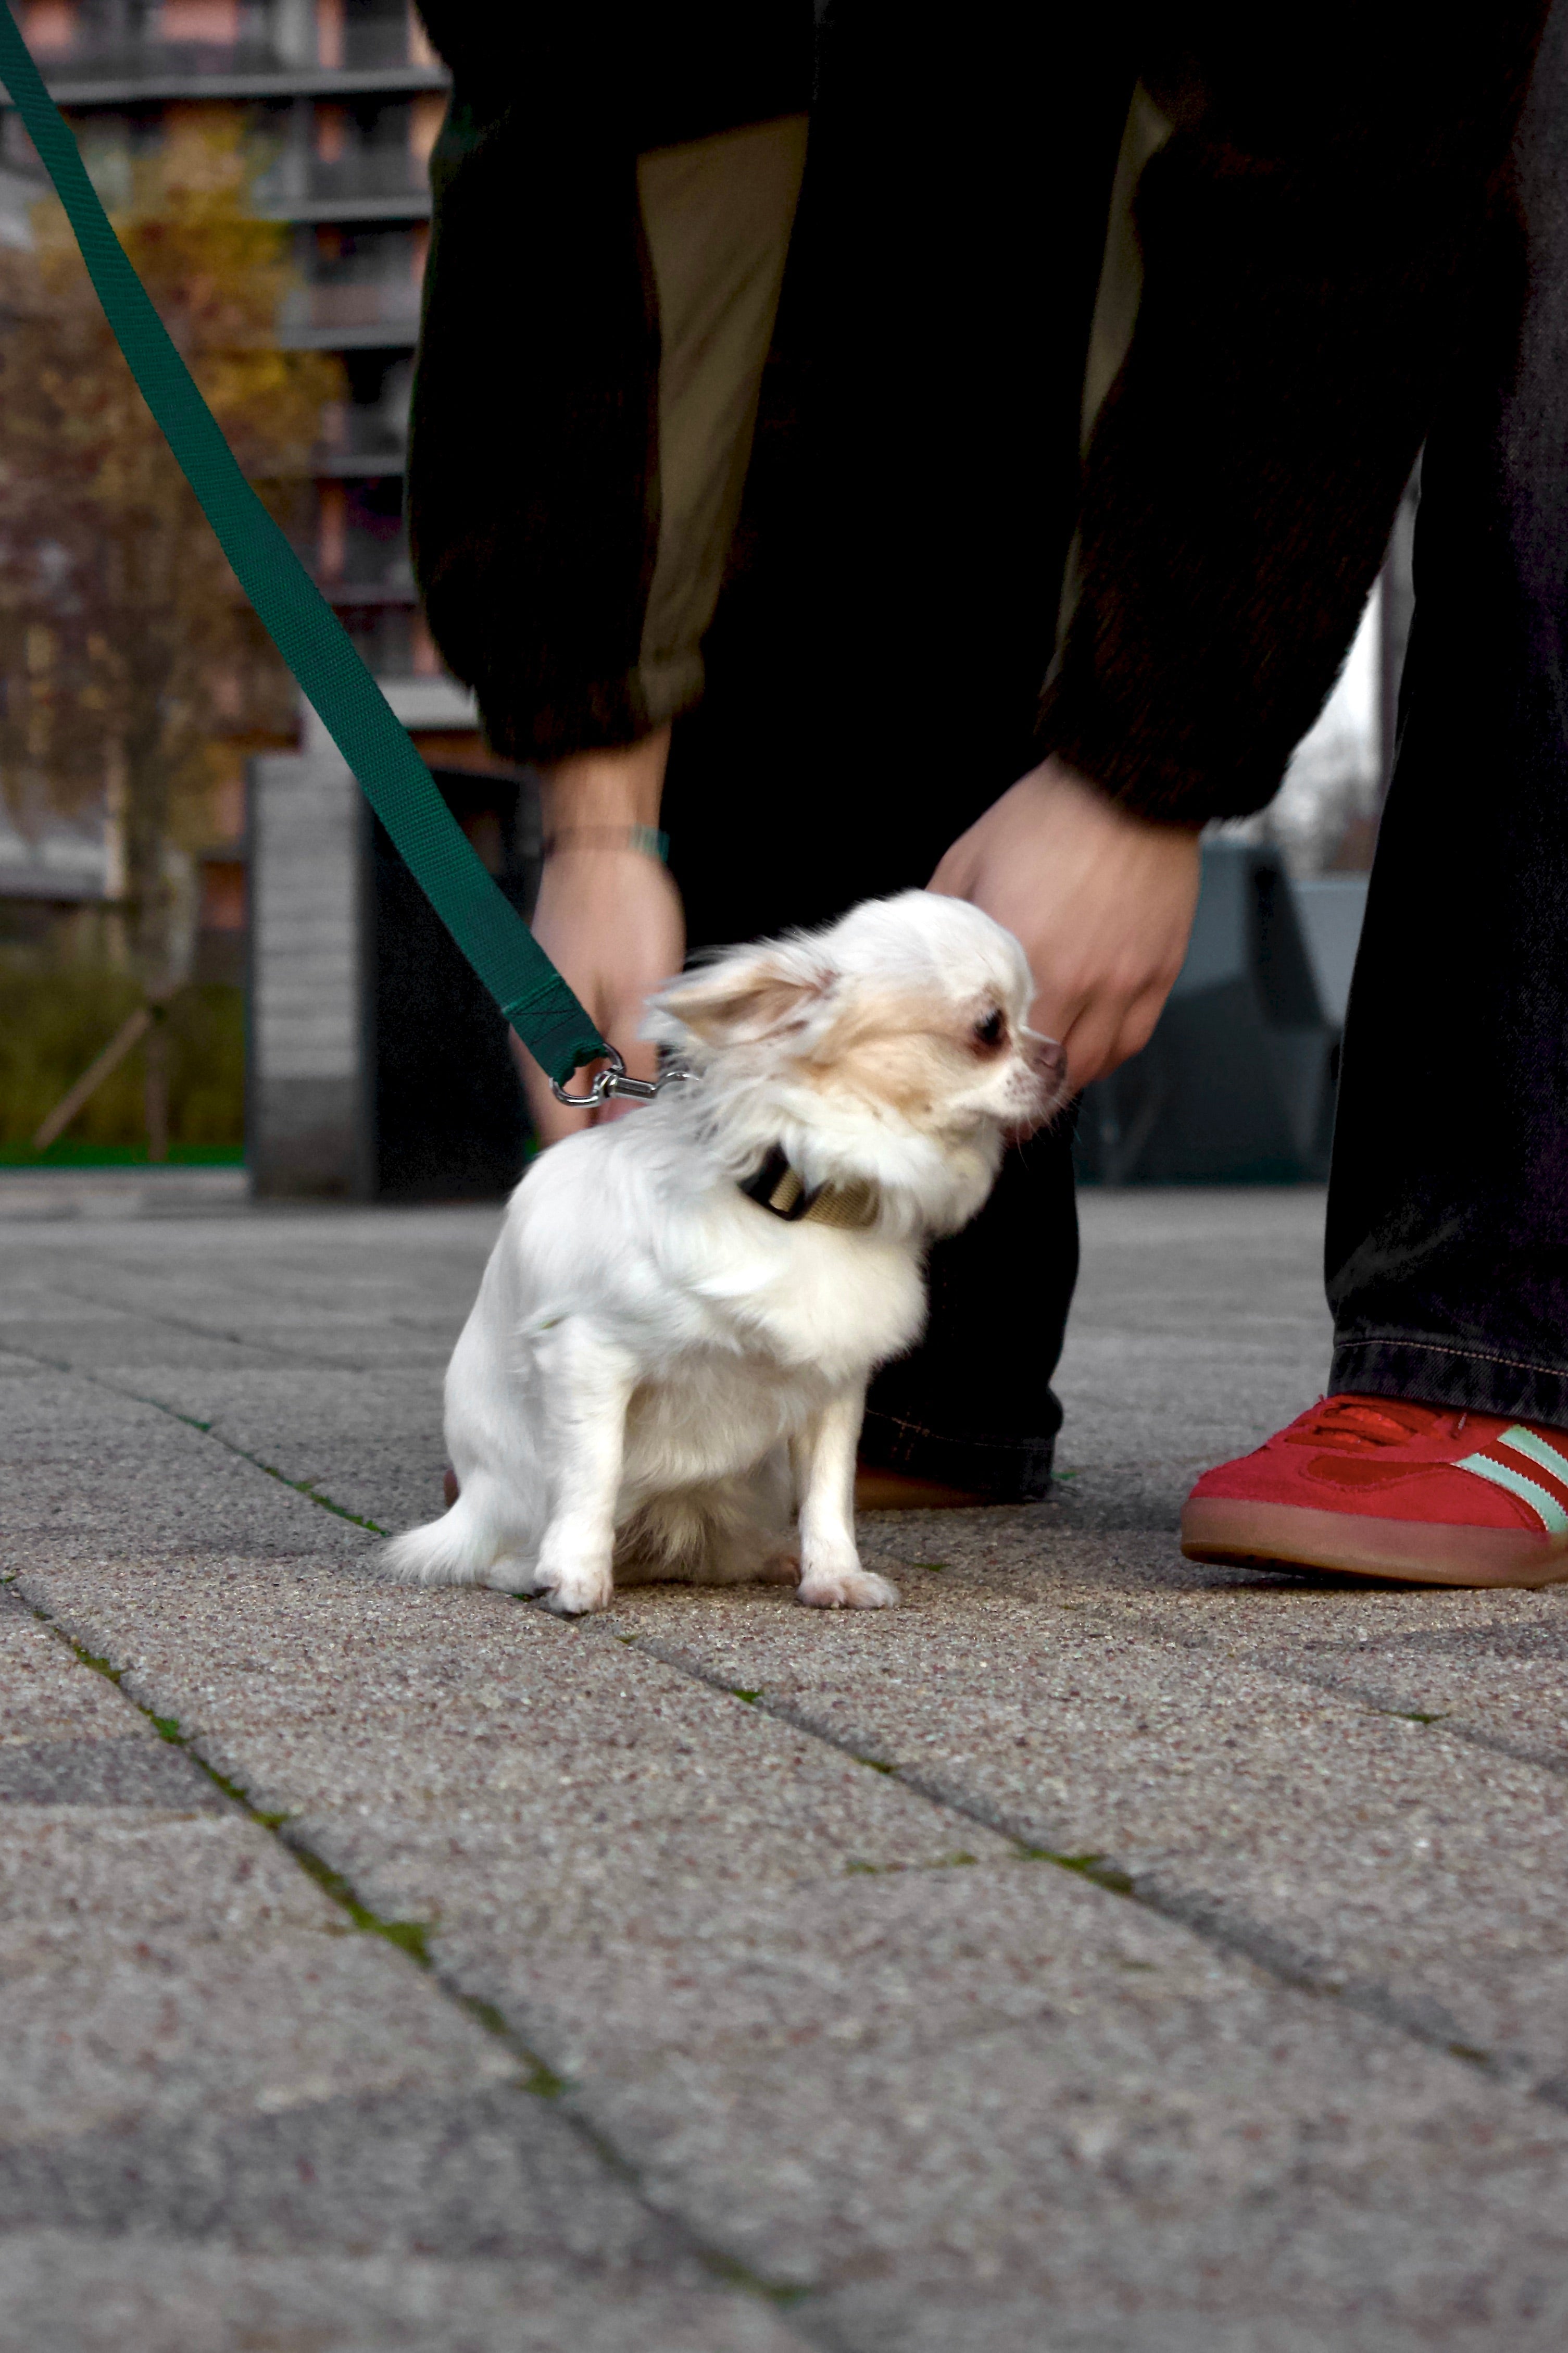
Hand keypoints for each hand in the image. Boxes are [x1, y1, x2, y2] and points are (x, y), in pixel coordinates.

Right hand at [519, 729, 684, 1145]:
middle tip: (660, 1149)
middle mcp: (533, 1040)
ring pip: (576, 1082)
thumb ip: (635, 1070)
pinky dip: (609, 1067)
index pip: (558, 1135)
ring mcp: (543, 1018)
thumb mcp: (641, 999)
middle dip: (609, 1134)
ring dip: (613, 1099)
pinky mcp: (558, 998)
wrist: (601, 842)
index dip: (596, 1163)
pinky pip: (580, 1052)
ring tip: (658, 1110)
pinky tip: (644, 1065)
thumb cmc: (620, 910)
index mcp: (544, 1047)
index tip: (636, 1181)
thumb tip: (629, 1128)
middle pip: (566, 1113)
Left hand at [929, 756, 1200, 1087]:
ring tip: (1035, 1098)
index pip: (993, 1053)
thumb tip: (920, 968)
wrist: (1130, 782)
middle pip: (1045, 1077)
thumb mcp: (966, 863)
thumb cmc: (1045, 816)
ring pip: (1090, 1068)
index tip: (960, 1105)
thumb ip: (943, 926)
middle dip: (1018, 1104)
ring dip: (1060, 1088)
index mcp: (1018, 956)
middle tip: (997, 1118)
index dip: (976, 1087)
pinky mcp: (1158, 974)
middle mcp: (1076, 980)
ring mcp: (1123, 982)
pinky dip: (1102, 1058)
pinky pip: (1128, 1042)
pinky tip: (1081, 1058)